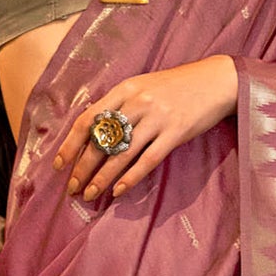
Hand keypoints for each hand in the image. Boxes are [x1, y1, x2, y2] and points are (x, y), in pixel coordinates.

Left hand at [57, 57, 238, 204]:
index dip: (70, 144)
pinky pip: (148, 160)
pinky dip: (131, 177)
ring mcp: (157, 118)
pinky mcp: (175, 132)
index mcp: (124, 89)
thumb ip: (119, 104)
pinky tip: (119, 191)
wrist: (216, 80)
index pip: (87, 119)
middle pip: (101, 140)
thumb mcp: (143, 86)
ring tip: (91, 194)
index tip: (60, 165)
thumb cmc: (176, 86)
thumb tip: (93, 132)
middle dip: (83, 167)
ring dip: (103, 177)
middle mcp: (137, 102)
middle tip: (73, 188)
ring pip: (122, 154)